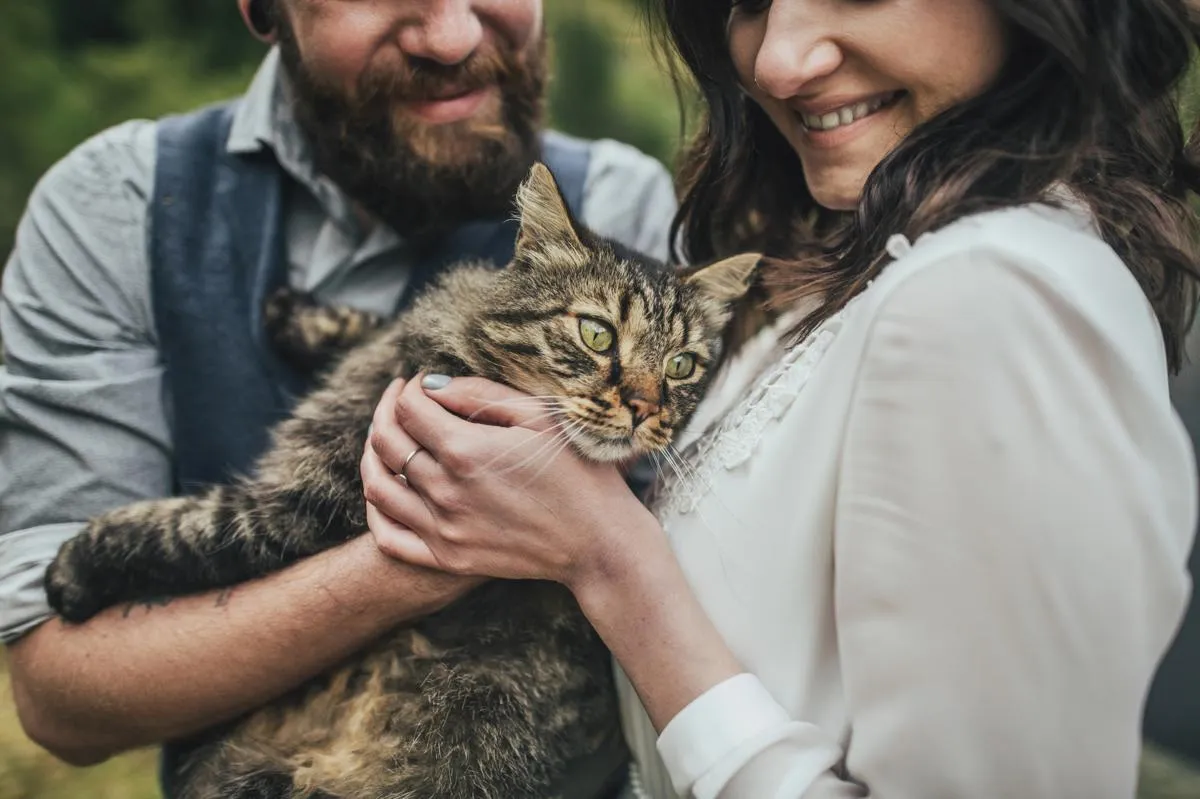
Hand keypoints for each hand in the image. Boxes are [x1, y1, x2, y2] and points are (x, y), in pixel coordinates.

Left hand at [360, 375, 659, 590]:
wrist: (598, 542)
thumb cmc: (579, 472)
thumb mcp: (540, 417)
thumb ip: (481, 394)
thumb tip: (430, 385)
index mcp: (466, 451)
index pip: (408, 408)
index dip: (408, 388)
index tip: (420, 383)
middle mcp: (446, 491)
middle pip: (386, 442)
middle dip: (386, 412)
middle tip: (399, 401)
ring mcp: (443, 530)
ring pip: (378, 487)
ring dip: (373, 455)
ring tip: (386, 438)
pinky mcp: (448, 558)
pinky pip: (389, 536)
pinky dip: (376, 510)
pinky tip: (387, 489)